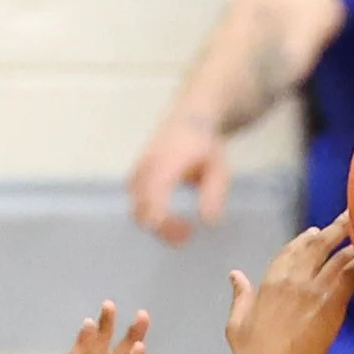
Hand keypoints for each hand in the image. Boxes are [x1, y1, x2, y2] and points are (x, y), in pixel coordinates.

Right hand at [131, 114, 229, 243]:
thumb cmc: (205, 147)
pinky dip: (153, 217)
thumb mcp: (219, 168)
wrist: (189, 120)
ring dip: (158, 227)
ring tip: (182, 228)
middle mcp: (147, 166)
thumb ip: (214, 194)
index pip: (155, 196)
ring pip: (137, 211)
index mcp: (167, 161)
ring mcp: (137, 172)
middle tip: (188, 233)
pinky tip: (172, 217)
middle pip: (141, 210)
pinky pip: (136, 205)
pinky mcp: (134, 178)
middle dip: (163, 230)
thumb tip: (208, 221)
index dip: (165, 222)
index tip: (187, 231)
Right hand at [225, 218, 353, 353]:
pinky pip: (351, 274)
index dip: (306, 239)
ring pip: (338, 255)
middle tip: (351, 214)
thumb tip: (235, 275)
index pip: (292, 250)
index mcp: (271, 279)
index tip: (317, 231)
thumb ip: (240, 294)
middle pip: (319, 244)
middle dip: (336, 228)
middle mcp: (293, 277)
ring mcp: (313, 288)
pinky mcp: (331, 303)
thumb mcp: (237, 320)